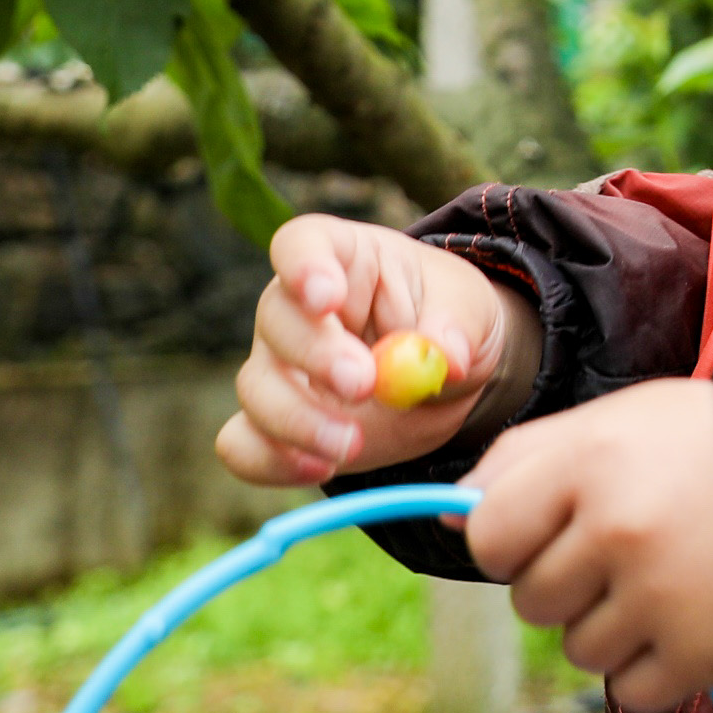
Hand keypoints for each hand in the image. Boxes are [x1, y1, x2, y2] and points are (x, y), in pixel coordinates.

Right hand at [216, 212, 529, 488]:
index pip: (302, 244)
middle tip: (363, 385)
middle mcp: (295, 307)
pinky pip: (243, 443)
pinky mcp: (272, 423)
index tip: (325, 298)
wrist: (442, 376)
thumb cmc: (448, 319)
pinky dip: (270, 461)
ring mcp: (276, 365)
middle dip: (316, 355)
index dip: (304, 267)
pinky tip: (318, 469)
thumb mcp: (469, 310)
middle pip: (276, 318)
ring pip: (256, 386)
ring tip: (354, 442)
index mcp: (343, 256)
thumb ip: (456, 328)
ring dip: (299, 420)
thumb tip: (444, 358)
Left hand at [466, 378, 712, 711]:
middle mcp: (619, 530)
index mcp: (592, 460)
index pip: (488, 537)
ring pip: (577, 649)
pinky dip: (653, 665)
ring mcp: (659, 598)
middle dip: (568, 581)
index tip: (554, 527)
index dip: (514, 538)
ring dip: (612, 625)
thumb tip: (448, 514)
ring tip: (667, 578)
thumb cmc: (705, 448)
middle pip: (531, 600)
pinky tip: (689, 616)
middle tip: (628, 547)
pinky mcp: (697, 656)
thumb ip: (525, 456)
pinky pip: (628, 688)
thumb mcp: (618, 419)